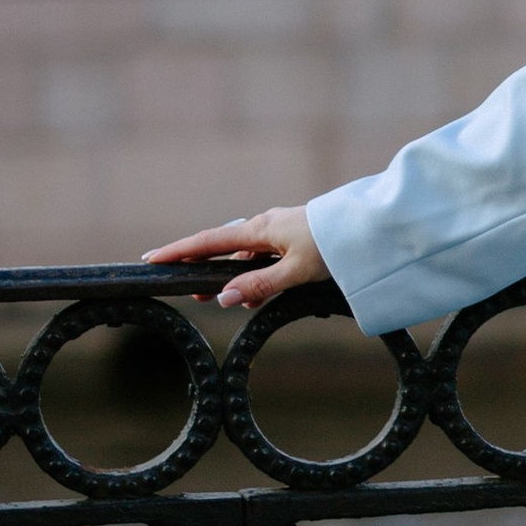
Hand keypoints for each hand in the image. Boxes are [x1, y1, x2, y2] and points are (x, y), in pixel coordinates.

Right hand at [141, 206, 329, 312]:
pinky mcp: (294, 238)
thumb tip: (224, 298)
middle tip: (180, 285)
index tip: (153, 258)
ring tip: (215, 297)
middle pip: (222, 247)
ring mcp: (280, 231)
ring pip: (244, 255)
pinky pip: (263, 257)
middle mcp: (266, 227)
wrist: (372, 227)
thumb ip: (260, 284)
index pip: (209, 241)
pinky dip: (252, 274)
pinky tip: (254, 295)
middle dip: (199, 265)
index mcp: (260, 229)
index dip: (180, 251)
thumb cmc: (336, 245)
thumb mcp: (297, 271)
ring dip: (228, 275)